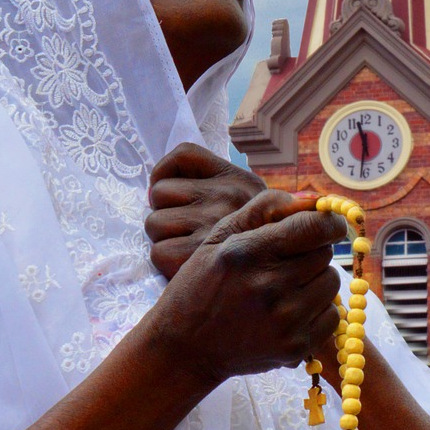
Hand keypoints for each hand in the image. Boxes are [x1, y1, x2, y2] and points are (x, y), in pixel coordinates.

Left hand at [145, 142, 266, 278]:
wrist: (277, 275)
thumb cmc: (245, 240)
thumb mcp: (241, 201)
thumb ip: (204, 184)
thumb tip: (152, 189)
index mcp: (238, 178)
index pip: (183, 154)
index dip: (166, 174)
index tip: (176, 196)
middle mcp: (230, 196)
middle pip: (159, 192)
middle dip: (165, 212)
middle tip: (186, 230)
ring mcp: (216, 226)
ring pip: (154, 223)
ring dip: (163, 238)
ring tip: (188, 247)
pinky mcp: (201, 257)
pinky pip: (158, 252)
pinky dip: (166, 261)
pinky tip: (186, 264)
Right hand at [148, 189, 346, 386]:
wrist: (184, 349)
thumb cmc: (200, 286)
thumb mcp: (218, 238)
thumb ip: (263, 209)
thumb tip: (310, 199)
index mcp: (248, 252)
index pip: (314, 227)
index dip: (329, 222)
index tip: (330, 225)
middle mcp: (268, 285)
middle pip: (324, 254)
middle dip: (311, 252)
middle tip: (287, 262)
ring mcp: (283, 320)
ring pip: (331, 283)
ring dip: (315, 281)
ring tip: (286, 287)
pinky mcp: (294, 347)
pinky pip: (332, 317)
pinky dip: (318, 311)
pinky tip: (290, 311)